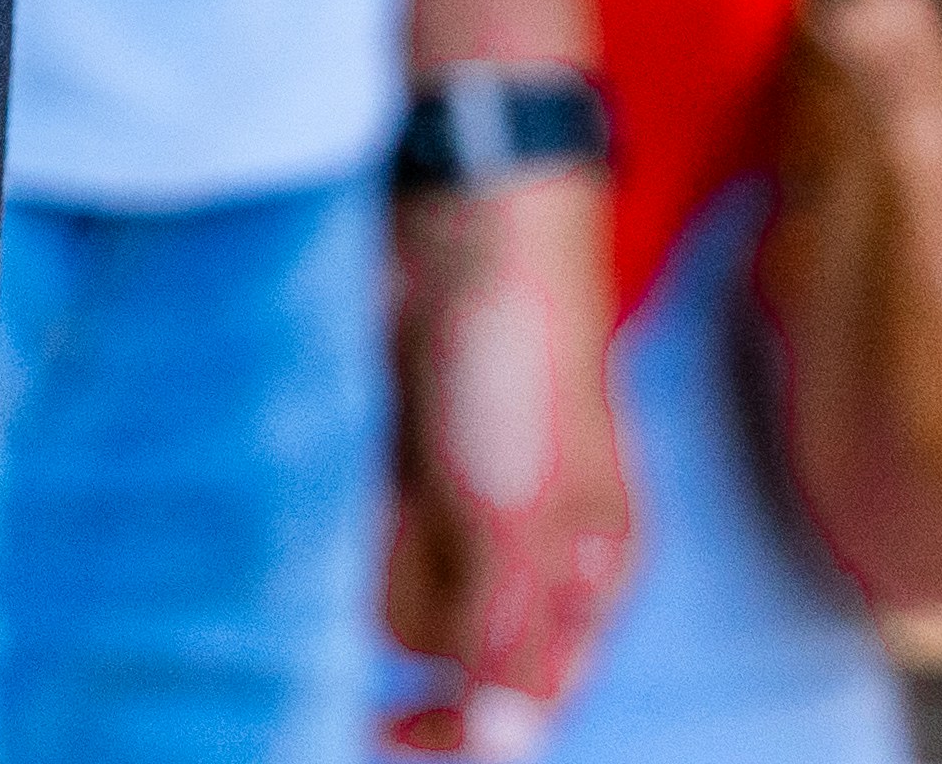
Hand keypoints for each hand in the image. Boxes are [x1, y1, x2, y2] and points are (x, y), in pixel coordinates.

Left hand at [378, 166, 633, 753]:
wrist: (462, 229)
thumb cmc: (517, 367)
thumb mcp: (519, 513)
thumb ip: (506, 633)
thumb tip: (502, 748)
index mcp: (585, 575)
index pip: (526, 696)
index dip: (459, 727)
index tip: (380, 734)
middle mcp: (523, 550)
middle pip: (446, 644)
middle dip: (418, 595)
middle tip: (433, 508)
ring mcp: (456, 502)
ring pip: (390, 588)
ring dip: (378, 543)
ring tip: (405, 457)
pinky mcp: (398, 458)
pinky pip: (358, 529)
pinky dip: (356, 503)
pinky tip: (375, 441)